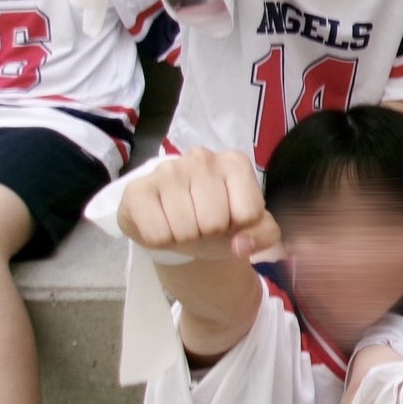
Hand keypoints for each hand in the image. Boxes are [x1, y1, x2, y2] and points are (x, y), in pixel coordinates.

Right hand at [118, 148, 280, 260]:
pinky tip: (161, 222)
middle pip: (215, 223)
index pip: (249, 213)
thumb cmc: (216, 219)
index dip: (239, 226)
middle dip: (209, 232)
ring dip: (185, 237)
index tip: (229, 218)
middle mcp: (202, 158)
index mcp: (235, 163)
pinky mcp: (138, 189)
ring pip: (186, 230)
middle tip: (200, 222)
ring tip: (181, 222)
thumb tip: (242, 245)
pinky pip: (158, 235)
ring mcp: (168, 170)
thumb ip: (264, 235)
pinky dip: (161, 240)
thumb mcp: (249, 227)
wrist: (173, 222)